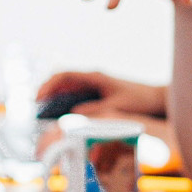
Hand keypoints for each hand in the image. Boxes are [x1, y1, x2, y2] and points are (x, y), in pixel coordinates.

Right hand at [35, 71, 168, 120]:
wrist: (155, 99)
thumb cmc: (139, 100)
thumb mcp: (116, 107)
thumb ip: (94, 111)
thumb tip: (72, 115)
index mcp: (95, 76)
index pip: (65, 75)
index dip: (48, 85)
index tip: (38, 97)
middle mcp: (92, 78)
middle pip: (62, 80)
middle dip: (47, 91)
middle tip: (35, 107)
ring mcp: (94, 85)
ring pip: (67, 89)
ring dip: (54, 98)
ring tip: (43, 113)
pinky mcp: (97, 94)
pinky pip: (76, 96)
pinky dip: (65, 103)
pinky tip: (59, 115)